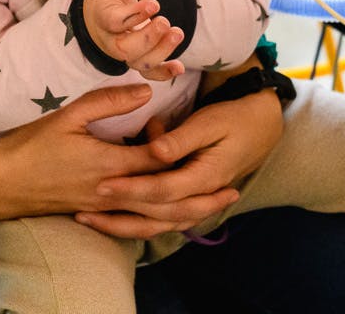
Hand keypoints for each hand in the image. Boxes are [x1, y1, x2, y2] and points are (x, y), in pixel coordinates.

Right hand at [0, 85, 171, 220]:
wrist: (0, 183)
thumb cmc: (32, 146)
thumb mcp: (68, 116)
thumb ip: (108, 102)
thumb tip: (146, 91)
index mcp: (110, 165)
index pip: (161, 159)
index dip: (170, 140)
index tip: (156, 122)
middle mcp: (114, 193)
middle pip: (164, 188)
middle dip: (173, 167)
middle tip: (162, 142)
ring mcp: (105, 209)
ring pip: (152, 208)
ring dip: (164, 188)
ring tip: (159, 164)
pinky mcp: (96, 216)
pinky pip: (134, 217)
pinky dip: (147, 204)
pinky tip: (142, 185)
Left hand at [75, 88, 283, 238]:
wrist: (261, 126)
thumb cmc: (233, 118)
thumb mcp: (209, 122)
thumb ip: (181, 139)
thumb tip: (154, 151)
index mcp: (205, 177)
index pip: (162, 190)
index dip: (132, 189)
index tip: (102, 185)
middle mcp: (199, 195)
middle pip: (156, 214)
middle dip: (119, 213)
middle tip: (83, 210)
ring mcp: (195, 200)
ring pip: (157, 222)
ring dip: (123, 225)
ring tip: (88, 221)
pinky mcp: (189, 197)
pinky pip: (162, 218)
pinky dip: (136, 221)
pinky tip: (109, 220)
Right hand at [84, 0, 183, 81]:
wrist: (99, 13)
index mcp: (101, 17)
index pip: (114, 21)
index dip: (134, 14)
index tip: (154, 4)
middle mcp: (110, 40)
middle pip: (125, 49)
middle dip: (149, 38)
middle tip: (165, 21)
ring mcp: (123, 52)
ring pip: (139, 62)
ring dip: (161, 51)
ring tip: (177, 33)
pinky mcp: (136, 59)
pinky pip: (148, 73)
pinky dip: (164, 73)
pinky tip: (179, 67)